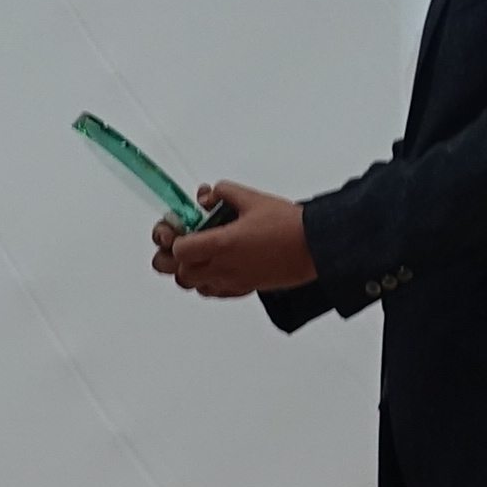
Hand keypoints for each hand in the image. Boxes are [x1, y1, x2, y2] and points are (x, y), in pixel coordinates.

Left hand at [152, 182, 315, 299]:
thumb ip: (224, 193)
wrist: (316, 248)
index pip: (179, 249)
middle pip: (178, 272)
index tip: (180, 226)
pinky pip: (213, 292)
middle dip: (171, 256)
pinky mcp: (245, 289)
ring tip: (196, 253)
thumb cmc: (289, 226)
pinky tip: (215, 266)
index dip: (174, 237)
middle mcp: (223, 267)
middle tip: (177, 240)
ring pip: (192, 286)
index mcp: (222, 245)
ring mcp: (233, 281)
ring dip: (187, 270)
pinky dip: (206, 282)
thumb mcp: (252, 198)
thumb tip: (208, 196)